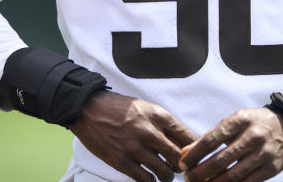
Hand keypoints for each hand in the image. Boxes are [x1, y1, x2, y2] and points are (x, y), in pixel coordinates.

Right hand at [71, 90, 196, 181]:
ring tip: (165, 174)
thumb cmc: (119, 108)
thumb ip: (164, 124)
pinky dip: (150, 181)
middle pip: (179, 157)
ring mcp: (135, 148)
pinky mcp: (122, 162)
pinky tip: (149, 177)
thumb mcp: (146, 108)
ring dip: (167, 176)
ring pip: (164, 172)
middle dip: (182, 164)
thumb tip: (182, 141)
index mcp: (158, 116)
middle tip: (178, 166)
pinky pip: (145, 179)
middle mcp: (149, 132)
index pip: (187, 136)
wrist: (89, 110)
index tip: (191, 154)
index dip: (193, 148)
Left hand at [179, 107, 282, 181]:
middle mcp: (253, 136)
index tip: (183, 163)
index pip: (211, 140)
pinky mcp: (271, 168)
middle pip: (221, 160)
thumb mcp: (233, 123)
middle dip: (201, 172)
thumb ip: (210, 137)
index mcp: (240, 120)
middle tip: (189, 178)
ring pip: (233, 175)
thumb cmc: (253, 124)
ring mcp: (263, 153)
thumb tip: (185, 152)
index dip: (194, 154)